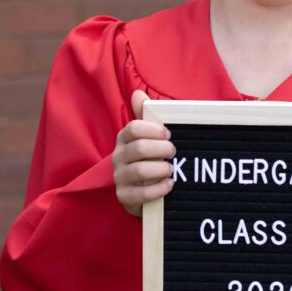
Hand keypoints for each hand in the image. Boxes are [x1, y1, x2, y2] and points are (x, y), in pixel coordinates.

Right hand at [112, 89, 175, 217]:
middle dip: (161, 149)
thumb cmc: (148, 158)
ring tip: (171, 169)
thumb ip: (145, 115)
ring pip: (139, 171)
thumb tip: (138, 93)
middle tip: (173, 152)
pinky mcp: (124, 197)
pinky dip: (158, 189)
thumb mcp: (148, 137)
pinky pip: (140, 194)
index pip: (133, 128)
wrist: (141, 190)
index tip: (168, 134)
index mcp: (124, 139)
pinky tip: (169, 185)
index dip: (153, 130)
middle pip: (138, 148)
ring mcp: (119, 178)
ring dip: (160, 168)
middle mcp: (118, 157)